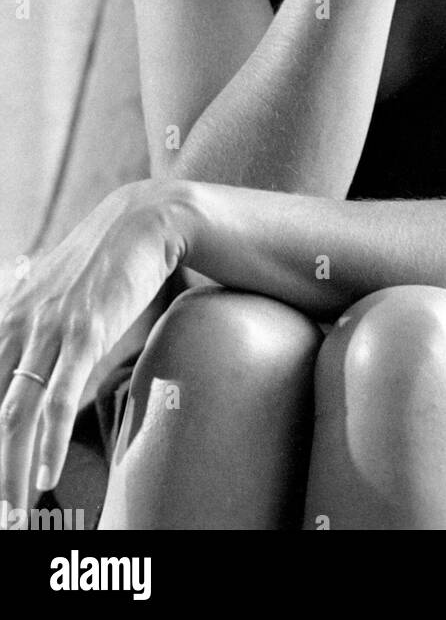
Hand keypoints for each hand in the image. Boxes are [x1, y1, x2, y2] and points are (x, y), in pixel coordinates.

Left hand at [0, 181, 185, 517]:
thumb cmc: (108, 261)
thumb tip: (41, 368)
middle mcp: (16, 325)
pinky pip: (57, 399)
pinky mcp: (83, 334)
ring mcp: (48, 330)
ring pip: (15, 416)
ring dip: (10, 472)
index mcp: (6, 318)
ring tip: (13, 510)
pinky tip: (46, 473)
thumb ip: (39, 327)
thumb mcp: (59, 295)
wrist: (147, 220)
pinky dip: (49, 441)